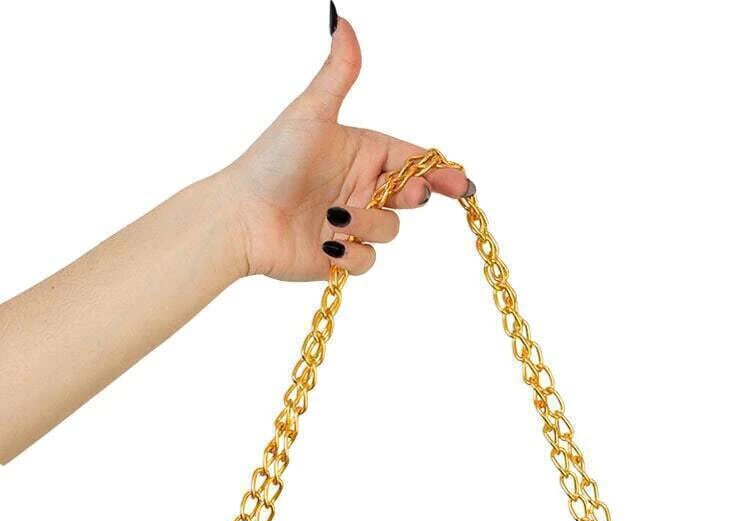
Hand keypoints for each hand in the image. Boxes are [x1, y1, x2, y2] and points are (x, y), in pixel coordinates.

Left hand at [219, 18, 471, 279]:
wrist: (241, 217)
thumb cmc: (271, 162)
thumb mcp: (311, 114)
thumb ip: (338, 75)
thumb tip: (344, 21)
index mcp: (361, 153)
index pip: (411, 160)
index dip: (439, 172)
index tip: (459, 184)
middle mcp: (360, 188)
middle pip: (410, 197)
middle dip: (414, 196)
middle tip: (409, 194)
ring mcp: (352, 224)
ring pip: (390, 230)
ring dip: (368, 224)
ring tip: (334, 218)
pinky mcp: (341, 256)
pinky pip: (368, 260)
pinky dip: (353, 253)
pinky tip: (328, 244)